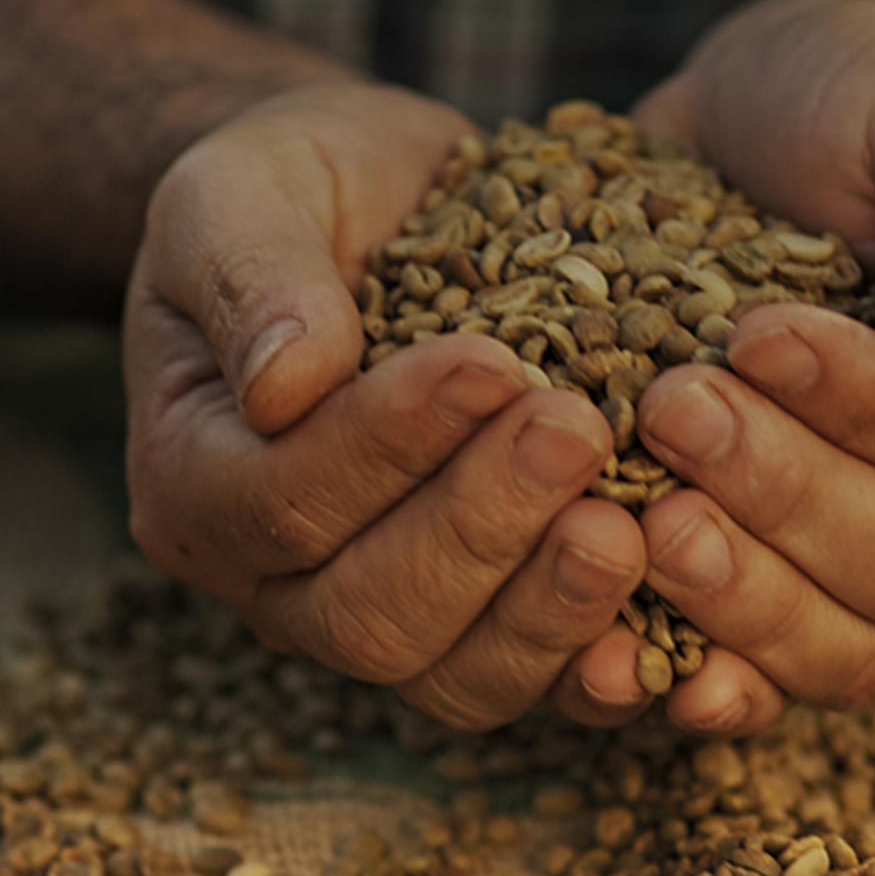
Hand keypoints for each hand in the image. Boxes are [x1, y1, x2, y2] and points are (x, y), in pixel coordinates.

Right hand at [124, 82, 649, 731]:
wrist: (387, 210)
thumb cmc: (299, 190)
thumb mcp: (242, 189)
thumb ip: (251, 271)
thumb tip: (285, 381)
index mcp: (195, 482)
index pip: (282, 500)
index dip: (387, 444)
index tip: (488, 361)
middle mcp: (280, 586)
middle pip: (372, 613)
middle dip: (482, 527)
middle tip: (575, 430)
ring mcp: (390, 623)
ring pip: (460, 677)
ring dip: (552, 610)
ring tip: (636, 525)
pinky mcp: (492, 629)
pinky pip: (546, 686)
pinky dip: (612, 669)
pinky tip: (679, 632)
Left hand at [618, 0, 874, 733]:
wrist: (789, 117)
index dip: (867, 408)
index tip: (754, 333)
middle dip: (784, 500)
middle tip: (669, 412)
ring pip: (848, 646)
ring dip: (738, 602)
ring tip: (635, 525)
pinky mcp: (795, 576)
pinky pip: (772, 672)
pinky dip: (699, 677)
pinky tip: (607, 660)